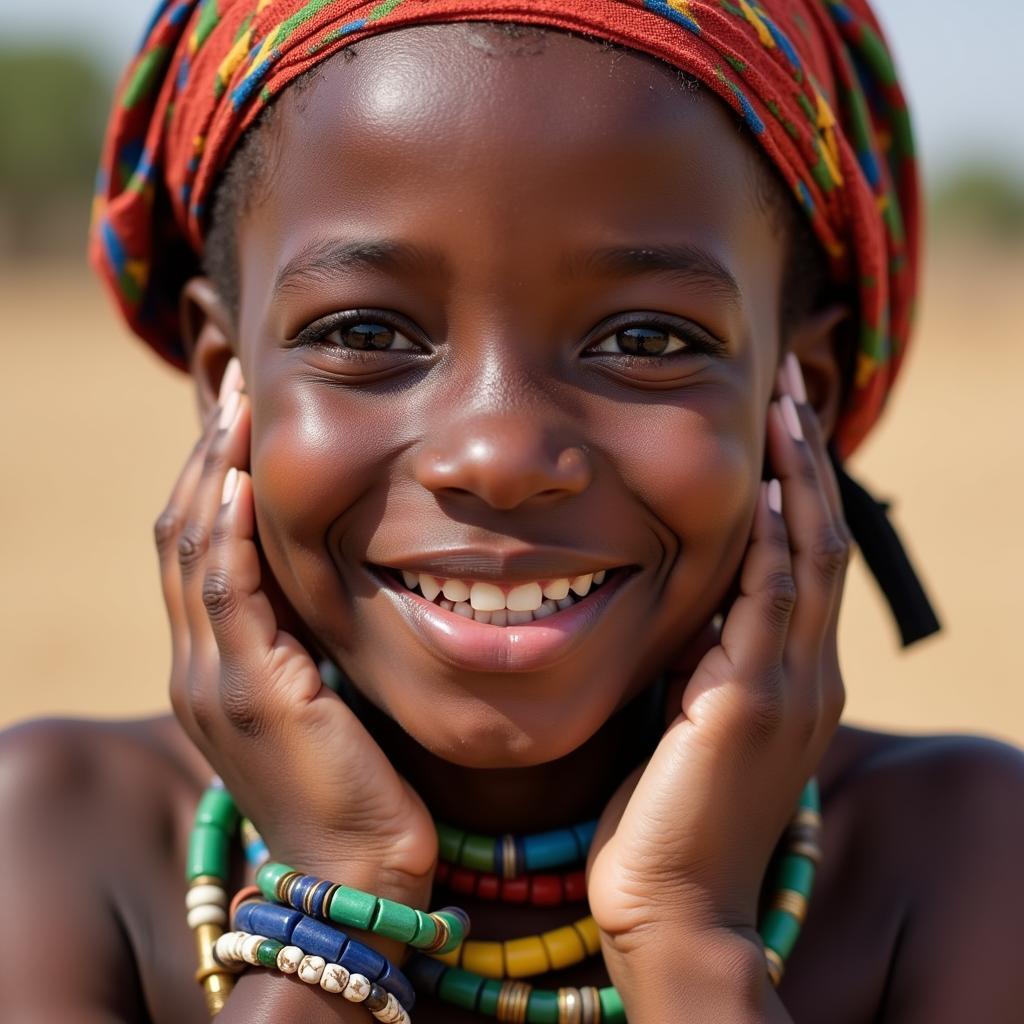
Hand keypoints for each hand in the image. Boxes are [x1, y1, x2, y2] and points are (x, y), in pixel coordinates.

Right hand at [157, 359, 436, 904]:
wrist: (357, 877)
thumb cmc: (358, 785)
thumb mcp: (326, 697)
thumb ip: (314, 639)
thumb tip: (345, 573)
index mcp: (215, 667)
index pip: (197, 551)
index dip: (214, 479)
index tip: (243, 419)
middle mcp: (198, 668)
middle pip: (182, 535)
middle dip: (209, 456)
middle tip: (237, 389)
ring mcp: (215, 681)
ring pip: (193, 552)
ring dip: (216, 472)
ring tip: (239, 407)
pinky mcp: (254, 693)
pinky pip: (227, 592)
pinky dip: (231, 530)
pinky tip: (249, 477)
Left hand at [587, 355, 846, 985]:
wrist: (671, 907)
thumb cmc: (665, 818)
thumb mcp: (688, 719)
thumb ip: (698, 659)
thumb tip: (683, 601)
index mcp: (792, 677)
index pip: (803, 561)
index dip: (798, 490)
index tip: (779, 429)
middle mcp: (807, 674)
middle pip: (818, 542)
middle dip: (807, 462)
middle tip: (792, 391)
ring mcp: (788, 688)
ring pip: (807, 557)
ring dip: (798, 478)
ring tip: (786, 407)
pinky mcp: (750, 704)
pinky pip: (770, 601)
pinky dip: (772, 540)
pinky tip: (763, 485)